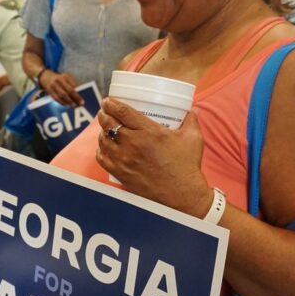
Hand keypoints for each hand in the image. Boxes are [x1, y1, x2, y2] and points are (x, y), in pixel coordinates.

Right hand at [40, 70, 82, 106]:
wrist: (46, 77)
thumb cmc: (60, 79)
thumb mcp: (66, 78)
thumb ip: (72, 84)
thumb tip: (79, 94)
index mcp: (65, 76)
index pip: (74, 85)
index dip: (78, 93)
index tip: (82, 99)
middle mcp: (59, 80)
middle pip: (69, 90)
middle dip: (75, 98)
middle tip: (80, 103)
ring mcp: (54, 85)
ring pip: (62, 95)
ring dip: (69, 101)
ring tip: (74, 105)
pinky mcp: (49, 91)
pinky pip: (56, 98)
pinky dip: (62, 102)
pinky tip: (66, 105)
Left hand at [96, 98, 212, 213]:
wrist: (182, 195)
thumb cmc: (187, 166)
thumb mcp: (193, 139)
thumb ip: (192, 121)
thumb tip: (194, 110)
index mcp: (150, 132)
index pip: (123, 112)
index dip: (112, 104)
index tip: (108, 101)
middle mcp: (134, 144)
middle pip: (109, 124)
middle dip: (103, 115)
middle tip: (104, 112)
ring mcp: (125, 159)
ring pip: (104, 141)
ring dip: (101, 132)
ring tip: (104, 129)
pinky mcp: (121, 173)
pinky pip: (103, 159)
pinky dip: (101, 151)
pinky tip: (104, 148)